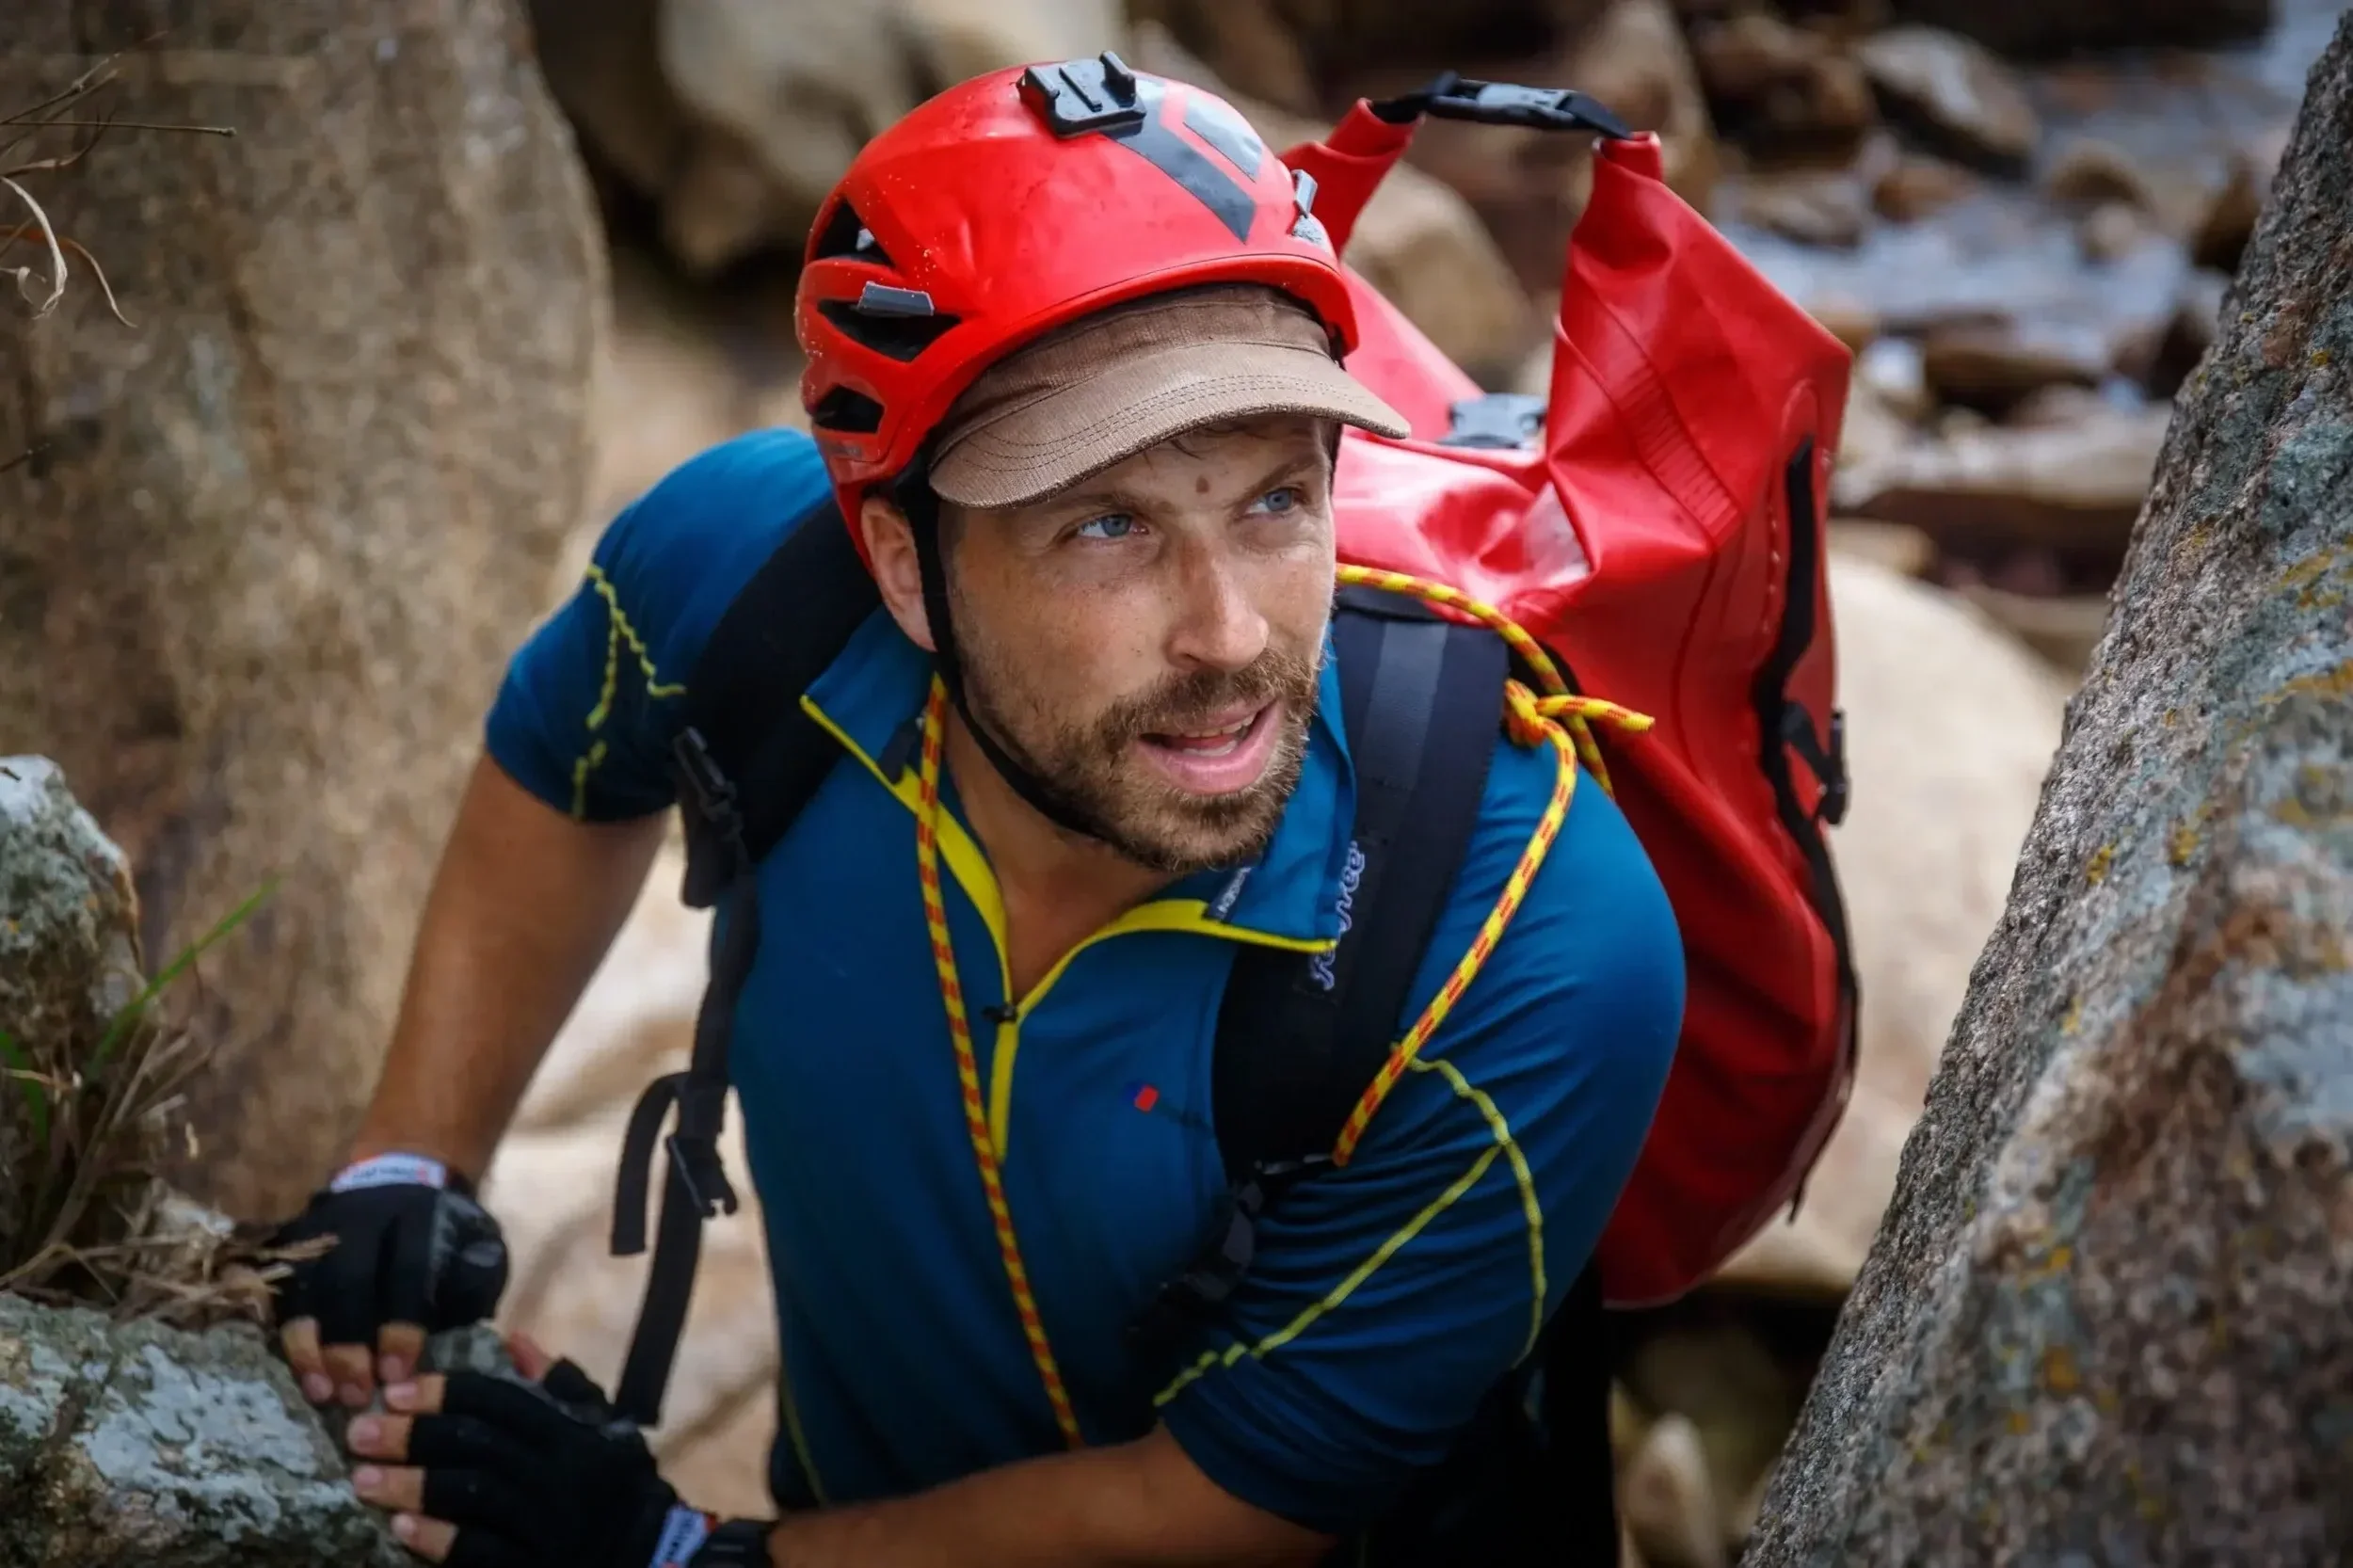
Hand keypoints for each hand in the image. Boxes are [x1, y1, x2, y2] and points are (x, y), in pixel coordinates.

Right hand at [272, 1152, 509, 1407]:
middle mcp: (364, 1216)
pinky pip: (280, 1291)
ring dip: (310, 1346)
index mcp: (418, 1215)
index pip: (408, 1270)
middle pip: (347, 1280)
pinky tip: (296, 1372)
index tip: (398, 1373)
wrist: (407, 1172)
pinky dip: (287, 1334)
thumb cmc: (446, 1234)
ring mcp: (321, 1227)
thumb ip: (473, 1282)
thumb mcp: (478, 1246)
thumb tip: (464, 1322)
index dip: (401, 1326)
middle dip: (349, 1342)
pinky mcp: (293, 1243)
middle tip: (357, 1395)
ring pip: (305, 1288)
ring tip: (320, 1393)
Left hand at [345, 1334, 723, 1567]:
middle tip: (359, 1432)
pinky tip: (401, 1529)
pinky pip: (480, 1551)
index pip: (499, 1399)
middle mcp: (557, 1472)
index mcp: (569, 1433)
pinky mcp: (534, 1565)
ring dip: (411, 1485)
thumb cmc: (620, 1487)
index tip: (396, 1391)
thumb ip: (562, 1385)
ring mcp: (545, 1522)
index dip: (443, 1391)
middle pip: (475, 1443)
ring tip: (361, 1479)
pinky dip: (439, 1538)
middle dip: (411, 1435)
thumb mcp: (604, 1427)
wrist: (653, 1558)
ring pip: (470, 1494)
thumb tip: (514, 1340)